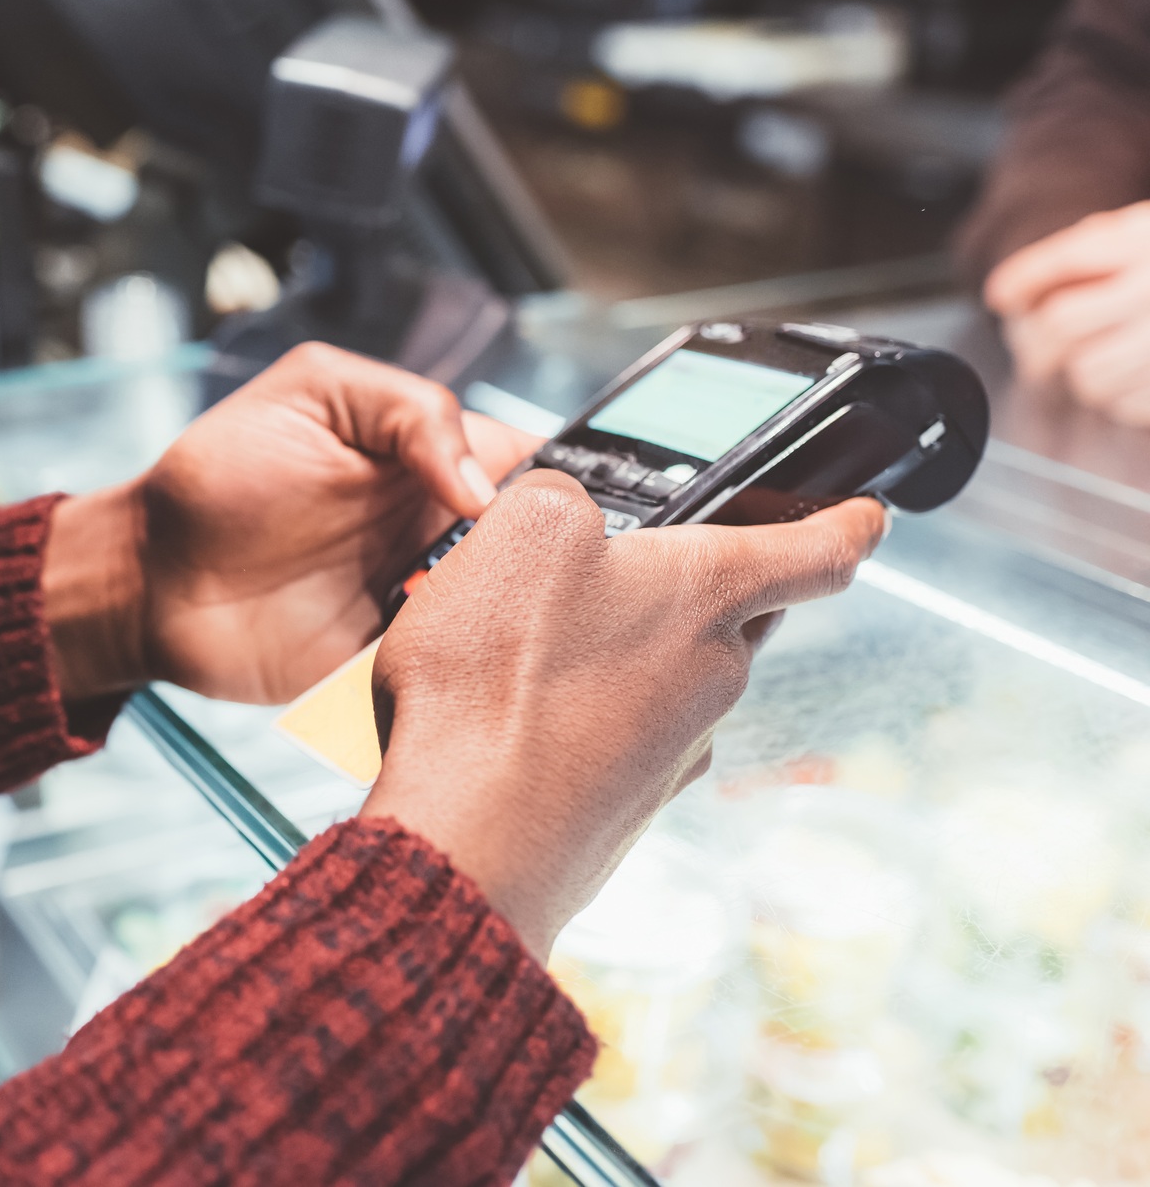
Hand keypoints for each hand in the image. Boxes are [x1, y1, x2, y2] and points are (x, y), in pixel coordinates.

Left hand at [42, 342, 540, 701]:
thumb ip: (412, 412)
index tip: (579, 505)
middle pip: (541, 555)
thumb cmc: (223, 473)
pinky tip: (470, 670)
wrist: (151, 577)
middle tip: (543, 573)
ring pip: (510, 622)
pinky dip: (469, 680)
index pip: (540, 469)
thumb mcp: (316, 394)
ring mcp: (426, 607)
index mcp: (440, 463)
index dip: (571, 485)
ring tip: (498, 618)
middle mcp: (445, 538)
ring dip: (516, 625)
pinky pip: (456, 680)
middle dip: (557, 566)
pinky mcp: (397, 671)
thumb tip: (483, 488)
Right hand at [361, 473, 887, 956]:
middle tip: (629, 562)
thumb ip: (560, 497)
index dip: (848, 523)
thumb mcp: (523, 533)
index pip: (819, 551)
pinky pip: (618, 736)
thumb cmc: (502, 685)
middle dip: (691, 585)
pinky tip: (515, 715)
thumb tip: (567, 518)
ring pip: (670, 678)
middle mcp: (712, 676)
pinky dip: (580, 715)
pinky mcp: (625, 803)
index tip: (867, 516)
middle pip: (732, 614)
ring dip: (623, 653)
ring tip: (531, 643)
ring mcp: (674, 750)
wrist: (472, 844)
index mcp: (709, 594)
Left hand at [984, 201, 1149, 425]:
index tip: (1002, 294)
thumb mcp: (1144, 234)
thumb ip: (1090, 248)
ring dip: (1081, 371)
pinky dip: (1118, 396)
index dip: (1024, 277)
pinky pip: (1123, 406)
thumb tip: (1009, 294)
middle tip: (1036, 341)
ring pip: (1086, 373)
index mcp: (1148, 243)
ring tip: (1100, 355)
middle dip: (1037, 337)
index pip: (1070, 259)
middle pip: (1062, 323)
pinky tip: (1135, 375)